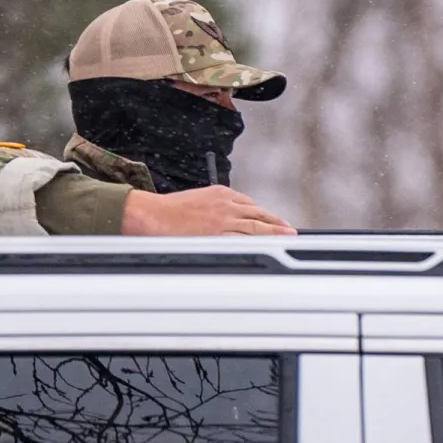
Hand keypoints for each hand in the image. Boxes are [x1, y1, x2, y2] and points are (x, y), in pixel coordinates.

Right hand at [121, 186, 296, 236]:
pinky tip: (268, 249)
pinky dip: (258, 244)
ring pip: (256, 227)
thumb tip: (228, 220)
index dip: (265, 215)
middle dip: (276, 223)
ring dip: (274, 233)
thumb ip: (215, 207)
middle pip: (259, 215)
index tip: (274, 221)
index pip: (250, 205)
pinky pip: (243, 241)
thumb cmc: (168, 210)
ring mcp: (223, 221)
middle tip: (290, 230)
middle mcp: (226, 205)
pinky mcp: (217, 235)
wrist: (151, 215)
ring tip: (288, 238)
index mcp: (221, 193)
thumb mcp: (198, 199)